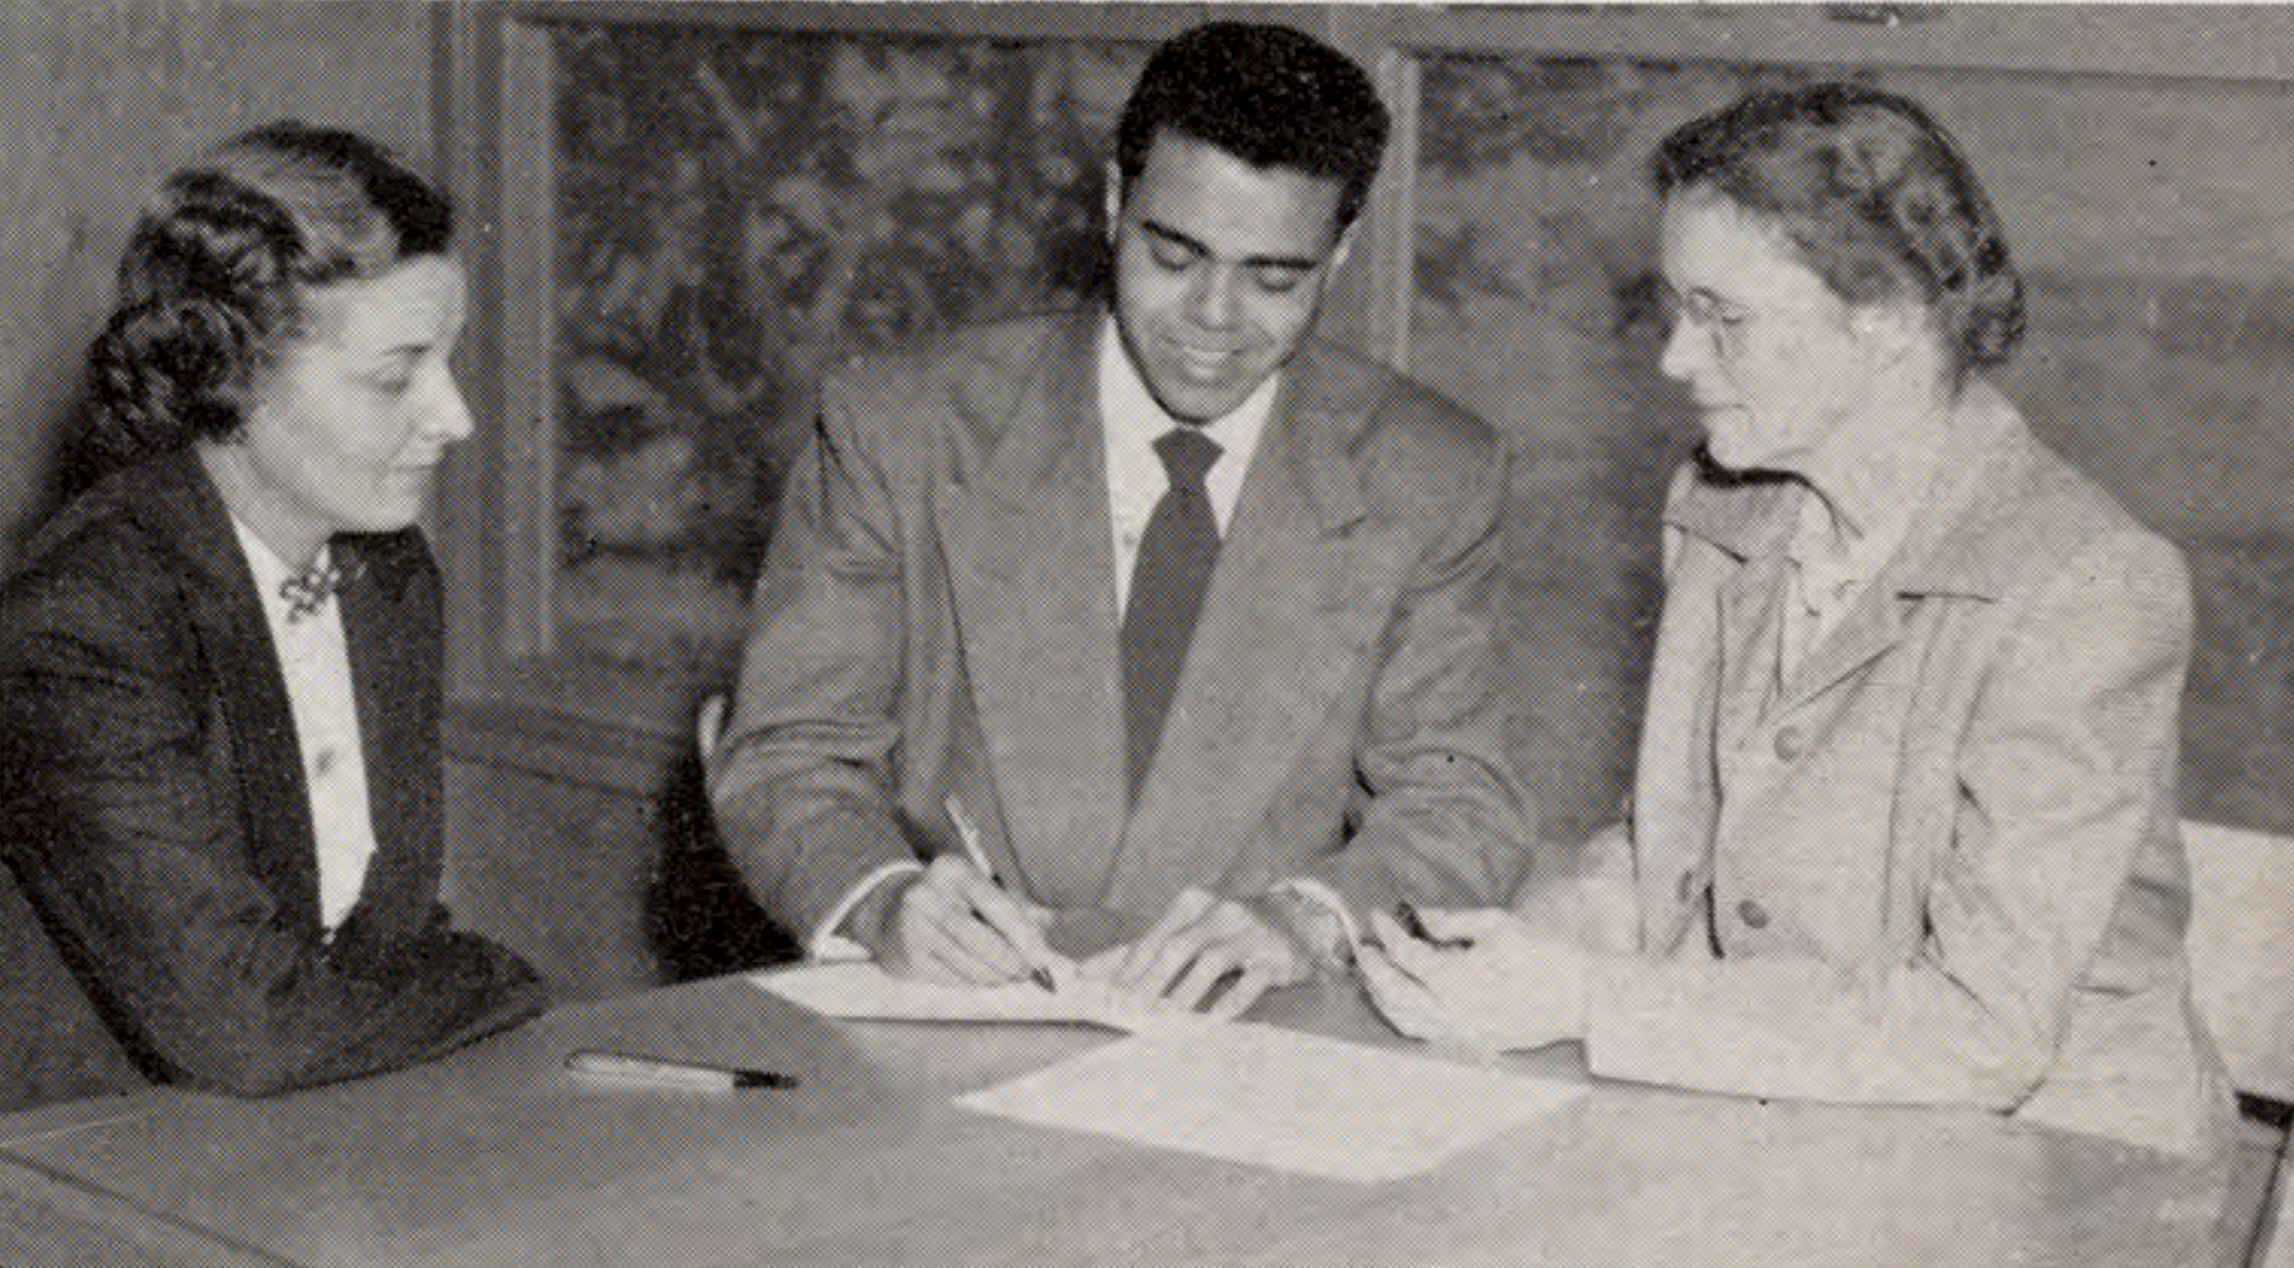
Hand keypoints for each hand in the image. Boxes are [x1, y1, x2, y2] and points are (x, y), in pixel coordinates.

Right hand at [868, 855, 1059, 986]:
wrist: (890, 912)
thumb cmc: (950, 900)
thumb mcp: (978, 889)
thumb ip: (1016, 906)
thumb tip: (1053, 926)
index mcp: (952, 870)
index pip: (995, 904)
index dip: (1022, 934)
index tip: (1041, 956)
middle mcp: (927, 894)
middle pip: (979, 938)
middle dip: (1010, 960)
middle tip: (1027, 971)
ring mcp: (913, 926)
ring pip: (966, 961)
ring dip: (995, 975)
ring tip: (1009, 976)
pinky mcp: (908, 955)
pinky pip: (951, 976)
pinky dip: (975, 981)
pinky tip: (985, 978)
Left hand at [1078, 887, 1307, 1017]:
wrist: (1298, 919)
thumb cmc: (1229, 928)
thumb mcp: (1190, 927)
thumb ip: (1144, 947)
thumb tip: (1088, 971)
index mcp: (1194, 903)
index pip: (1155, 935)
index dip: (1130, 963)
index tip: (1109, 991)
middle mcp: (1221, 912)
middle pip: (1178, 945)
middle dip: (1151, 978)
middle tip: (1131, 1006)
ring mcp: (1250, 933)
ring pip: (1212, 960)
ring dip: (1186, 989)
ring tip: (1167, 1014)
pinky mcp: (1274, 956)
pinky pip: (1252, 980)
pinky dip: (1233, 1000)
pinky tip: (1215, 1019)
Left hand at [1358, 907, 1588, 1052]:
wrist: (1581, 996)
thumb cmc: (1544, 955)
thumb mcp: (1496, 925)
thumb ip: (1450, 921)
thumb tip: (1419, 916)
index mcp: (1457, 980)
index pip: (1406, 956)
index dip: (1387, 934)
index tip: (1377, 916)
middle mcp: (1451, 1012)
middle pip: (1394, 993)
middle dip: (1373, 968)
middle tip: (1365, 947)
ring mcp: (1460, 1033)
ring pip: (1403, 1020)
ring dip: (1382, 996)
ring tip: (1374, 974)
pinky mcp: (1470, 1043)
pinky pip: (1424, 1034)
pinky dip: (1403, 1017)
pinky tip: (1399, 1002)